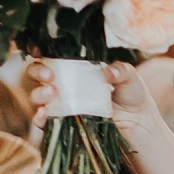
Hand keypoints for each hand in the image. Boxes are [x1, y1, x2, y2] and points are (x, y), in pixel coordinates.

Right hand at [28, 58, 173, 173]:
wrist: (138, 123)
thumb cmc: (132, 94)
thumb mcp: (129, 77)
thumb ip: (121, 70)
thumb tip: (108, 71)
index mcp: (74, 66)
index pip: (49, 54)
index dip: (38, 50)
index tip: (38, 50)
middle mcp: (63, 83)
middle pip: (36, 73)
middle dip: (37, 72)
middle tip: (50, 75)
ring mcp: (61, 104)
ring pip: (36, 97)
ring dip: (38, 94)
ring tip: (52, 93)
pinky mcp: (62, 123)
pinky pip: (43, 122)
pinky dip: (39, 118)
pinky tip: (44, 114)